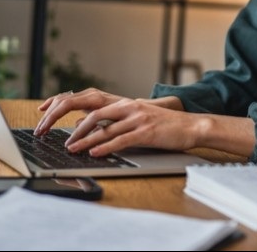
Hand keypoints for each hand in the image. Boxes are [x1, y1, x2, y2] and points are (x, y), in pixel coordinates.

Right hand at [33, 88, 122, 135]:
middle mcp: (91, 94)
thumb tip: (77, 128)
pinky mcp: (89, 99)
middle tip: (39, 133)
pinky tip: (44, 108)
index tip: (44, 130)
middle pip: (62, 102)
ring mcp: (90, 95)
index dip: (53, 117)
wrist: (142, 111)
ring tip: (41, 127)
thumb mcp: (114, 125)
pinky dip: (54, 104)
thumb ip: (97, 126)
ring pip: (63, 99)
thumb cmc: (130, 120)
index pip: (67, 104)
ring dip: (50, 113)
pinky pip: (67, 99)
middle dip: (48, 118)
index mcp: (96, 99)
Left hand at [63, 98, 198, 156]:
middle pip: (96, 116)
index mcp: (127, 104)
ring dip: (87, 141)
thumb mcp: (140, 118)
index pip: (95, 109)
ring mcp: (138, 120)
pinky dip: (106, 147)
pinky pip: (121, 140)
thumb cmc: (166, 125)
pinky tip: (95, 153)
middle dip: (77, 130)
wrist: (192, 126)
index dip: (78, 117)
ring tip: (73, 149)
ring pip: (106, 130)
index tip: (64, 128)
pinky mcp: (146, 133)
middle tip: (66, 142)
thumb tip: (94, 129)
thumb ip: (119, 122)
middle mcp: (130, 109)